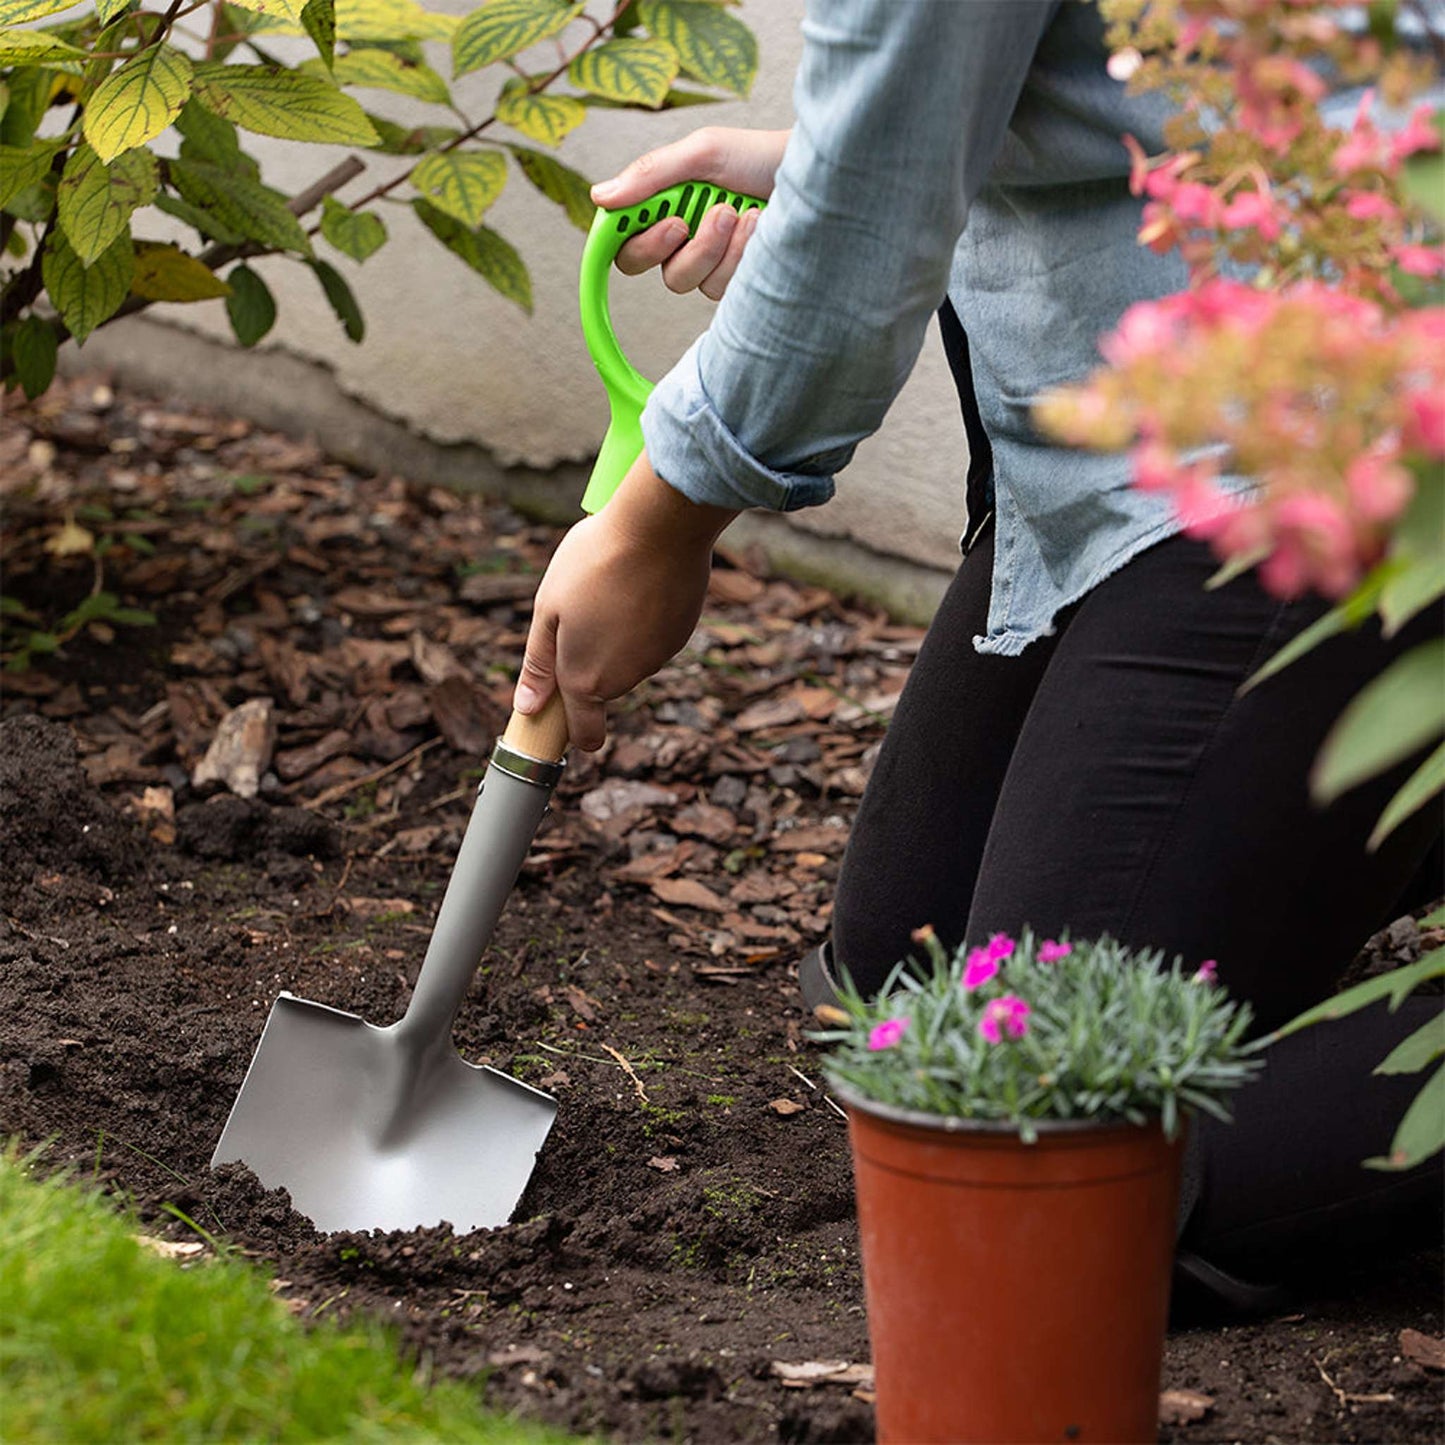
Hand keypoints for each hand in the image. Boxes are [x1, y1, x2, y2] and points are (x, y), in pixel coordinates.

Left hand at [514, 456, 737, 751]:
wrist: (659, 530)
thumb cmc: (593, 563)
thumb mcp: (549, 610)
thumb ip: (538, 664)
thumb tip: (527, 708)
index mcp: (584, 678)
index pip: (585, 734)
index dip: (573, 733)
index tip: (563, 717)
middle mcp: (624, 678)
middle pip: (602, 687)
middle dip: (588, 660)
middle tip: (578, 609)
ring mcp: (656, 658)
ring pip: (628, 659)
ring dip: (616, 636)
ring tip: (610, 587)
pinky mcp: (679, 635)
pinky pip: (653, 638)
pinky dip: (643, 620)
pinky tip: (639, 583)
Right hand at [592, 126, 789, 300]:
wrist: (810, 176)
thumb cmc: (757, 157)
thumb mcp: (703, 152)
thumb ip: (652, 174)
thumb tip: (600, 196)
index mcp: (659, 202)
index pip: (618, 233)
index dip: (617, 237)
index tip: (644, 226)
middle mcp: (674, 235)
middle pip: (640, 264)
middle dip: (667, 243)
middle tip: (693, 219)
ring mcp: (703, 262)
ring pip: (682, 280)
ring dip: (713, 246)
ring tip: (741, 212)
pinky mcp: (729, 282)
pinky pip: (716, 288)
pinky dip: (737, 257)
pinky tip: (758, 228)